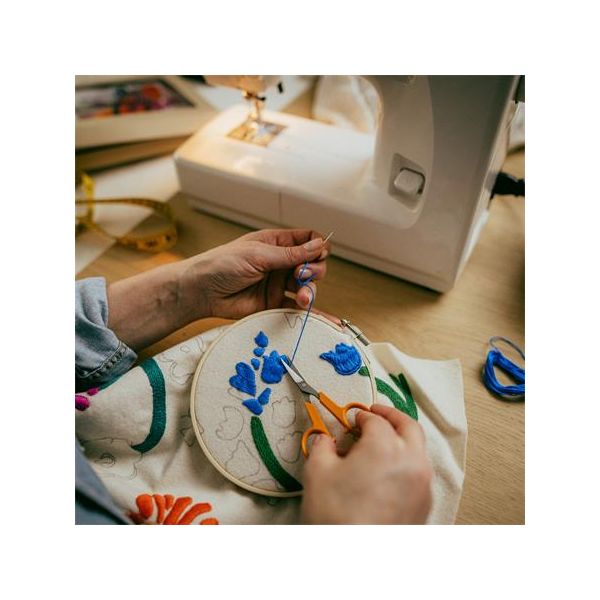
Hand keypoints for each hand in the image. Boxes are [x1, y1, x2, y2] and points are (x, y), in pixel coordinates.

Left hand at [107, 228, 331, 351]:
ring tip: (302, 298)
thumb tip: (320, 246)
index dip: (317, 246)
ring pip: (306, 286)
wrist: (201, 292)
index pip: (307, 240)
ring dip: (309, 291)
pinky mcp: (273, 304)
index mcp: (276, 243)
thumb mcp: (258, 255)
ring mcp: (277, 284)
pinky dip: (309, 311)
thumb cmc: (223, 264)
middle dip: (314, 270)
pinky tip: (319, 316)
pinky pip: (295, 308)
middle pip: (312, 264)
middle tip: (302, 275)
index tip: (318, 254)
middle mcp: (280, 262)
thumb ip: (290, 254)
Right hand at [301, 404, 432, 523]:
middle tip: (375, 414)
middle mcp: (411, 461)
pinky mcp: (424, 505)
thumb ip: (322, 445)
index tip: (350, 419)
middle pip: (408, 426)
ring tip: (379, 445)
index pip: (375, 420)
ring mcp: (422, 484)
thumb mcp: (317, 472)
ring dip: (401, 439)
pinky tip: (386, 473)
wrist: (354, 559)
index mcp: (386, 447)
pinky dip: (406, 462)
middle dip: (391, 416)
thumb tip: (326, 438)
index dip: (360, 416)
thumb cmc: (336, 516)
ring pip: (417, 449)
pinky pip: (419, 472)